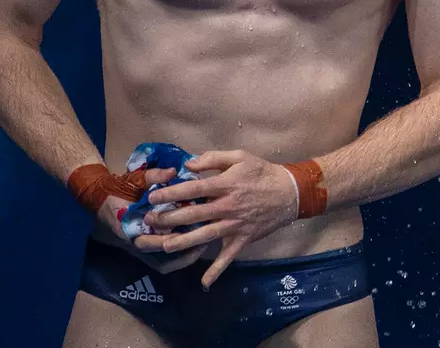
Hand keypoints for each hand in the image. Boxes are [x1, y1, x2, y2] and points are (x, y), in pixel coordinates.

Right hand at [96, 167, 208, 273]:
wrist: (102, 199)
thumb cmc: (120, 188)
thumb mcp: (135, 179)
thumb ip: (153, 176)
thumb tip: (173, 172)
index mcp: (126, 225)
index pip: (144, 239)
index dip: (164, 239)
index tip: (183, 231)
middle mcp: (133, 241)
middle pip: (157, 255)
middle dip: (180, 248)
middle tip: (202, 239)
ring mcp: (139, 249)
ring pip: (162, 264)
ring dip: (181, 259)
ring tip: (203, 246)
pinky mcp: (146, 251)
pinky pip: (162, 263)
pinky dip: (177, 260)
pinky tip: (195, 249)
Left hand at [135, 150, 299, 288]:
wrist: (290, 193)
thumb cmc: (263, 172)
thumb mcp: (241, 156)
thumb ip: (214, 158)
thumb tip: (189, 165)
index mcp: (226, 185)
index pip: (194, 189)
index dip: (172, 193)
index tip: (153, 198)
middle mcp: (228, 207)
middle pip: (194, 214)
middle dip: (169, 218)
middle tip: (149, 221)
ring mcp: (235, 225)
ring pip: (205, 236)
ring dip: (183, 242)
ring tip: (163, 245)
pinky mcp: (243, 239)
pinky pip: (228, 257)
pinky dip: (217, 271)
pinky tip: (203, 283)